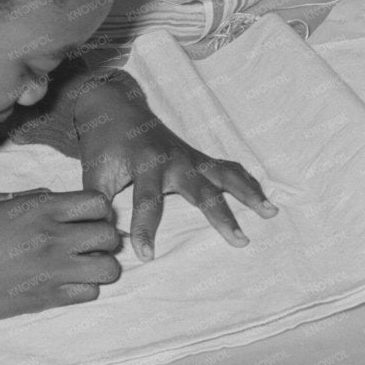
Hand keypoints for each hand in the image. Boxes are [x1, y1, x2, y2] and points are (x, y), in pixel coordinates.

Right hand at [0, 190, 122, 347]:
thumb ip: (26, 197)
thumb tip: (51, 195)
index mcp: (39, 210)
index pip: (98, 202)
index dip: (97, 209)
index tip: (86, 217)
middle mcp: (53, 238)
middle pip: (111, 235)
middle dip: (104, 237)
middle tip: (87, 242)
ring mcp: (55, 270)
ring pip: (109, 268)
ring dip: (100, 265)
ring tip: (82, 264)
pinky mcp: (51, 298)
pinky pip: (91, 293)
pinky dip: (85, 288)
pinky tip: (67, 283)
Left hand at [72, 74, 277, 260]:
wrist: (117, 109)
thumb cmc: (104, 145)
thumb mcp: (93, 172)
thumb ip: (98, 203)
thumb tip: (101, 236)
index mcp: (146, 164)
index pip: (147, 202)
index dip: (145, 229)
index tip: (146, 256)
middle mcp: (175, 160)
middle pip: (203, 192)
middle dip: (222, 217)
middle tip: (240, 240)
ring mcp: (192, 158)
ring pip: (226, 177)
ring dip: (249, 194)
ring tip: (271, 212)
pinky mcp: (200, 158)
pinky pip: (228, 170)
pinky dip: (247, 182)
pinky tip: (264, 199)